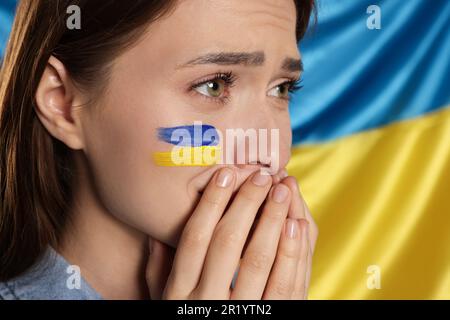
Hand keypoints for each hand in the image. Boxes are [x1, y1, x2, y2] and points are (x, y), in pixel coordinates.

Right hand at [146, 167, 317, 298]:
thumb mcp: (164, 302)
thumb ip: (159, 270)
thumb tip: (155, 230)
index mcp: (180, 294)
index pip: (195, 239)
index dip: (211, 204)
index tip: (226, 173)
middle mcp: (207, 303)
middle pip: (228, 243)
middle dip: (247, 204)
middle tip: (261, 175)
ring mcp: (242, 316)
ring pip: (259, 261)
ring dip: (273, 221)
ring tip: (284, 189)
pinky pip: (286, 287)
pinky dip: (294, 253)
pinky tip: (298, 225)